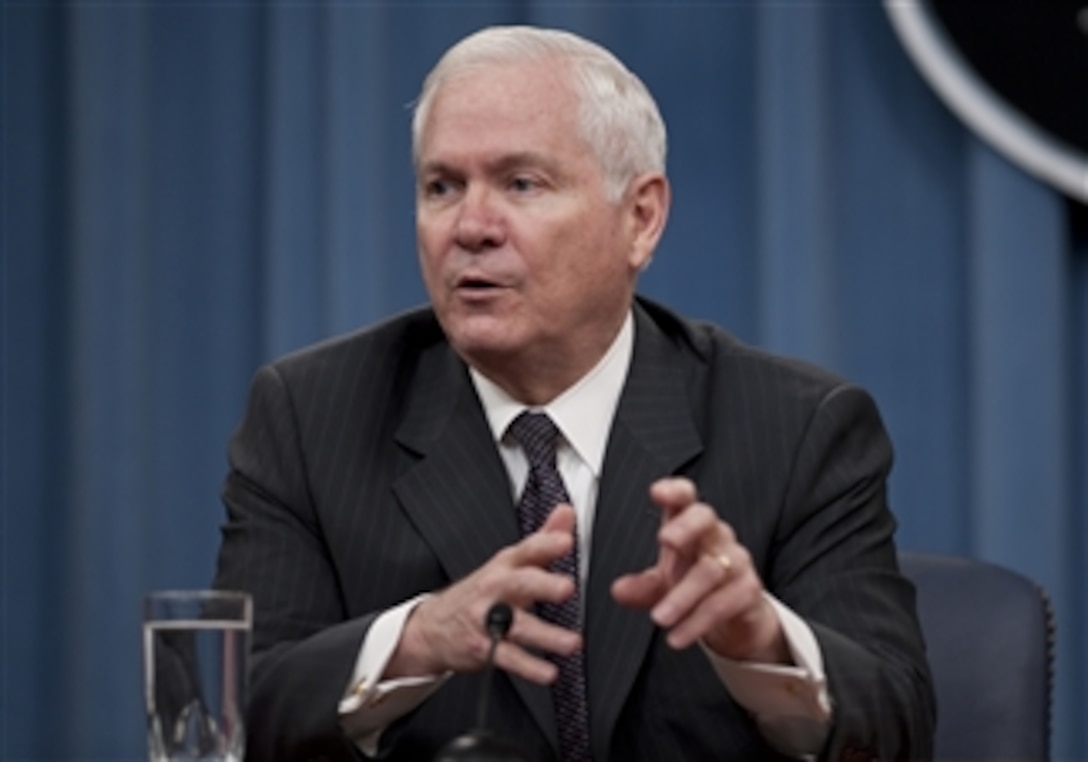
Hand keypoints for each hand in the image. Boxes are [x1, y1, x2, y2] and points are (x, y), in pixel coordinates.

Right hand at [386, 504, 581, 683]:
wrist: (432, 627)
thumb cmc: (482, 592)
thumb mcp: (509, 563)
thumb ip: (542, 540)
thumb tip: (566, 512)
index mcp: (505, 565)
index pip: (527, 550)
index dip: (546, 543)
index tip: (566, 541)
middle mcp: (495, 589)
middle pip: (520, 583)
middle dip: (543, 584)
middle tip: (567, 588)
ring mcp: (487, 619)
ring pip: (518, 625)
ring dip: (546, 635)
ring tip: (571, 642)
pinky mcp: (483, 648)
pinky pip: (508, 658)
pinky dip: (530, 667)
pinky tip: (549, 672)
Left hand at [611, 477, 788, 663]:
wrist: (736, 618)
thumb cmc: (694, 585)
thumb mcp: (661, 585)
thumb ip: (641, 586)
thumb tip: (618, 590)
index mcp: (689, 526)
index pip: (686, 497)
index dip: (675, 491)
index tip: (657, 492)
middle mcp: (715, 536)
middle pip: (706, 518)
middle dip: (686, 526)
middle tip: (665, 540)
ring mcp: (736, 561)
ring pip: (711, 570)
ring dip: (682, 596)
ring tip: (659, 619)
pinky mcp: (748, 590)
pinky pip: (723, 602)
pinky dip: (697, 621)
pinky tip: (677, 637)